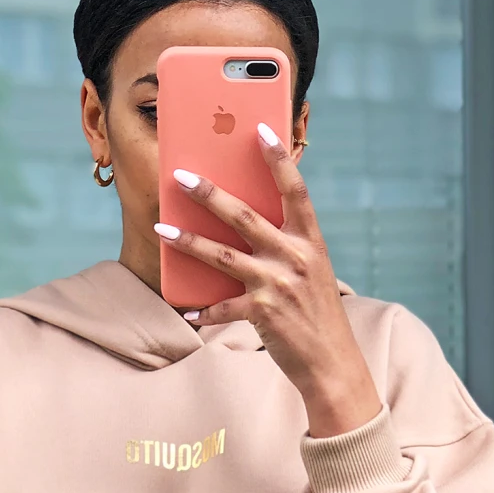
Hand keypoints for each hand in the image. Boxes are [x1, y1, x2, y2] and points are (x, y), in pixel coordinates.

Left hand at [154, 124, 382, 437]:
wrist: (331, 362)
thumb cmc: (317, 314)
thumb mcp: (313, 271)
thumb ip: (287, 245)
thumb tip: (249, 222)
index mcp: (311, 242)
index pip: (295, 191)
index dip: (278, 159)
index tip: (259, 130)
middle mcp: (295, 258)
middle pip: (245, 216)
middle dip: (210, 195)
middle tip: (182, 177)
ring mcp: (277, 285)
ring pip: (223, 256)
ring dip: (188, 241)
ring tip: (161, 229)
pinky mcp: (262, 313)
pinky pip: (222, 308)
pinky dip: (202, 310)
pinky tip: (185, 309)